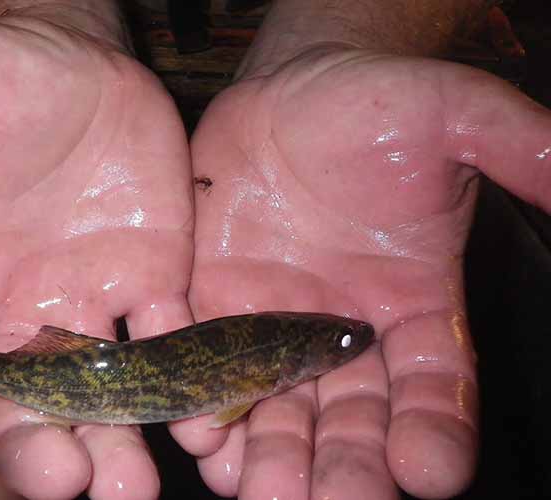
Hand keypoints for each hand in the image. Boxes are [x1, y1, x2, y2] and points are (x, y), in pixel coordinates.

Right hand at [0, 11, 193, 499]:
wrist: (76, 58)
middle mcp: (15, 310)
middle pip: (15, 405)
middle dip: (34, 449)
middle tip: (62, 481)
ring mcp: (87, 303)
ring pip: (96, 393)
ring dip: (114, 442)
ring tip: (130, 487)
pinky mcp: (151, 281)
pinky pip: (170, 342)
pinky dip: (185, 381)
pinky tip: (203, 420)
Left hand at [181, 45, 550, 498]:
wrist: (285, 95)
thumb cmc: (374, 104)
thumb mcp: (452, 116)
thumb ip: (516, 150)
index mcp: (414, 308)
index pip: (435, 388)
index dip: (437, 430)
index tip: (432, 469)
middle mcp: (345, 335)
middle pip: (353, 422)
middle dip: (346, 468)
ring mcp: (275, 329)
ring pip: (280, 414)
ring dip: (271, 460)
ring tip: (260, 490)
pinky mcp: (215, 309)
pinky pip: (211, 372)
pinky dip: (206, 407)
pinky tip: (203, 436)